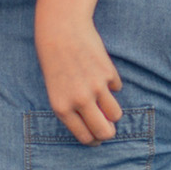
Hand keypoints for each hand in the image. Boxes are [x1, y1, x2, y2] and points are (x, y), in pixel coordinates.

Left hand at [34, 12, 122, 144]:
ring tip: (102, 97)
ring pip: (116, 114)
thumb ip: (72, 108)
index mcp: (62, 107)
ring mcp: (96, 87)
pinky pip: (116, 88)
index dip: (93, 140)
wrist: (60, 30)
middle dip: (108, 132)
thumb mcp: (56, 89)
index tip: (96, 137)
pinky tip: (98, 70)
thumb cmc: (54, 60)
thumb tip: (94, 125)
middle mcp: (79, 101)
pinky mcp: (108, 74)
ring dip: (112, 110)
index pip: (85, 136)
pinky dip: (111, 84)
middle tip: (107, 126)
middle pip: (105, 132)